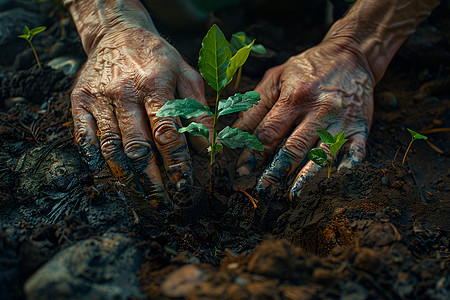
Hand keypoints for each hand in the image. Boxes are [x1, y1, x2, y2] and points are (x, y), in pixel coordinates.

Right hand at [71, 26, 210, 206]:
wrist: (117, 32)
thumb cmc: (158, 58)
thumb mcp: (186, 75)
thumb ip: (198, 111)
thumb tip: (209, 148)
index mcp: (154, 84)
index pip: (167, 133)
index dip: (176, 163)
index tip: (183, 186)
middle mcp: (124, 92)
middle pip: (137, 146)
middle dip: (151, 180)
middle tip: (162, 203)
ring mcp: (98, 98)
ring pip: (110, 147)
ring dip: (125, 177)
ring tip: (139, 197)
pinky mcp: (79, 101)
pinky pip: (84, 138)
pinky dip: (95, 160)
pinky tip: (108, 174)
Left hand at [234, 38, 374, 199]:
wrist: (350, 56)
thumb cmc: (307, 68)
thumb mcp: (276, 78)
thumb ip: (255, 105)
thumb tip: (234, 131)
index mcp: (294, 96)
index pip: (269, 132)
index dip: (253, 152)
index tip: (242, 170)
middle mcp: (318, 110)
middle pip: (293, 147)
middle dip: (276, 172)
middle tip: (263, 190)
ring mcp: (341, 120)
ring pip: (322, 154)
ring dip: (307, 177)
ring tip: (293, 195)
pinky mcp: (360, 127)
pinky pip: (356, 152)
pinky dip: (346, 168)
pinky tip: (334, 181)